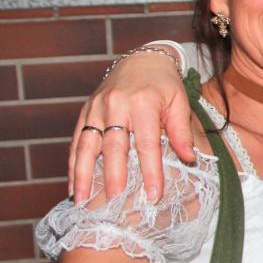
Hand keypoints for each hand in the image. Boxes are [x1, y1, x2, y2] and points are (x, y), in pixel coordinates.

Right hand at [70, 50, 191, 202]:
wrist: (141, 60)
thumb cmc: (164, 86)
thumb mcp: (179, 102)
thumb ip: (182, 130)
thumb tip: (189, 158)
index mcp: (143, 103)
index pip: (147, 144)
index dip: (150, 171)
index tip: (153, 195)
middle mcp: (116, 105)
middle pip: (114, 147)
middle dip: (114, 177)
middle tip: (115, 203)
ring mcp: (96, 108)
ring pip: (87, 145)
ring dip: (84, 175)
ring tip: (83, 201)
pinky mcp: (85, 112)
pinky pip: (77, 141)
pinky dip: (73, 165)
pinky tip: (74, 186)